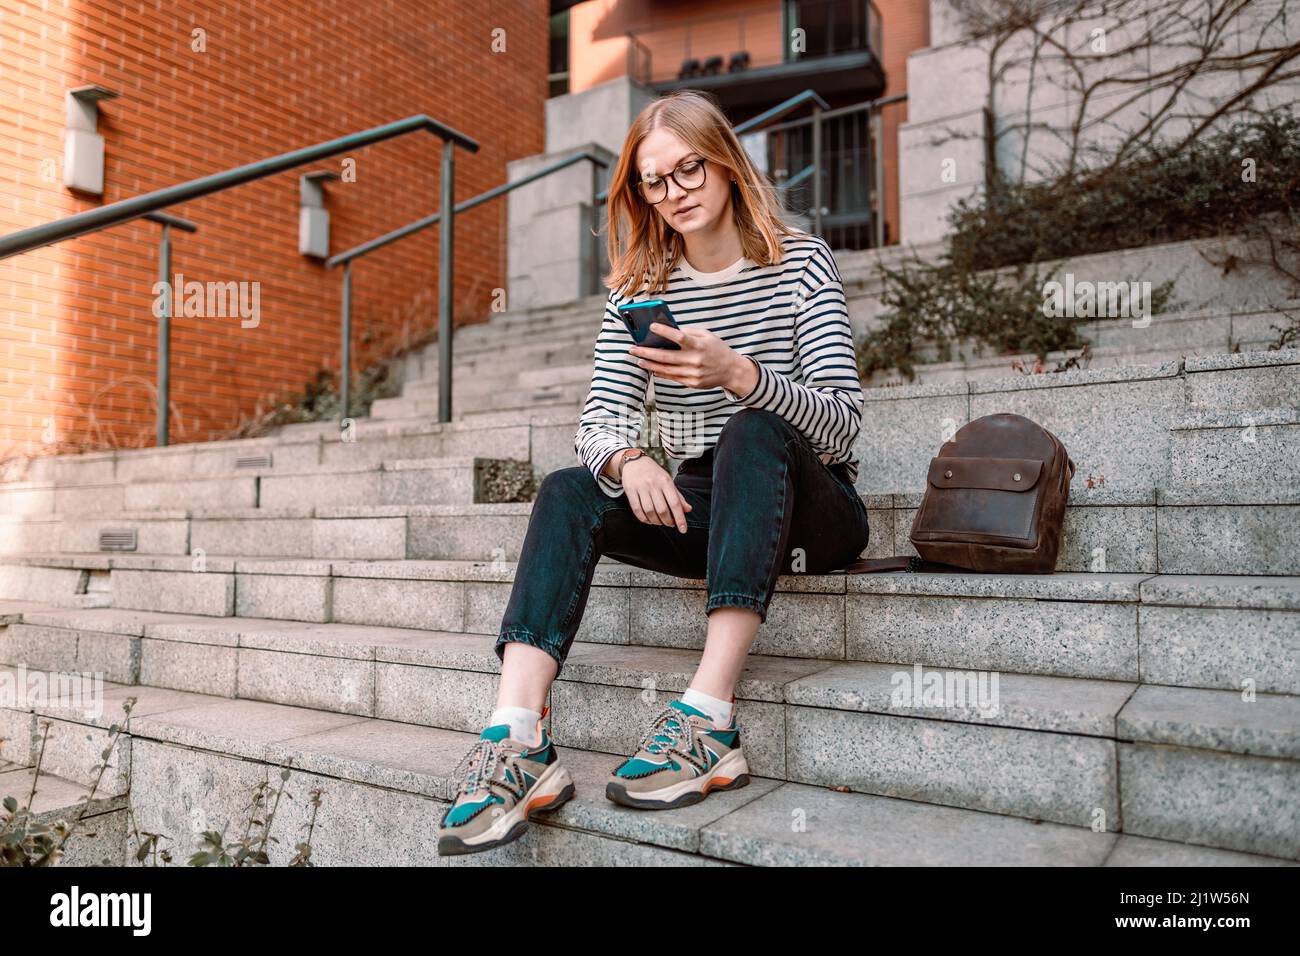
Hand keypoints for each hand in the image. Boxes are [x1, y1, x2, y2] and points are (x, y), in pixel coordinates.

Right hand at [621, 454, 691, 532]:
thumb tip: (688, 509)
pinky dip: (644, 518)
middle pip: (662, 510)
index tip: (683, 529)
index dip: (680, 518)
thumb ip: (678, 496)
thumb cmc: (653, 472)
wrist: (634, 461)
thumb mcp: (668, 481)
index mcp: (666, 481)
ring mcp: (641, 487)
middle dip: (667, 521)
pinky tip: (649, 520)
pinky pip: (637, 509)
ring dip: (656, 521)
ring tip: (659, 522)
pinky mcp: (630, 490)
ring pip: (649, 511)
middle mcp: (653, 484)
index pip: (675, 503)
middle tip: (670, 524)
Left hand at [629, 323, 752, 392]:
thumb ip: (689, 332)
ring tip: (638, 359)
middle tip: (633, 349)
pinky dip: (660, 373)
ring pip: (666, 369)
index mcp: (699, 345)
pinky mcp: (692, 383)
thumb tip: (668, 330)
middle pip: (666, 357)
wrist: (731, 370)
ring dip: (649, 364)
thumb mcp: (706, 335)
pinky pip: (672, 377)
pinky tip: (651, 368)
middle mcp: (695, 360)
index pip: (679, 337)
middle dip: (647, 352)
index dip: (664, 332)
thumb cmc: (717, 349)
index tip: (651, 327)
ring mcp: (693, 373)